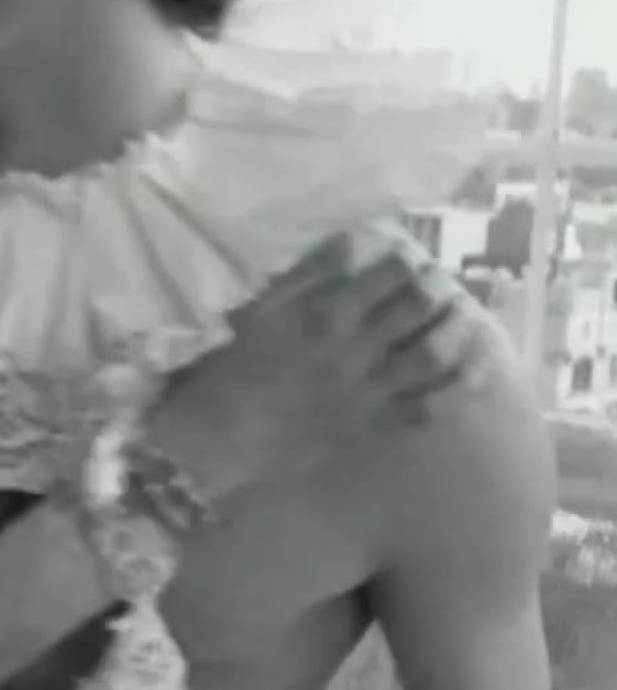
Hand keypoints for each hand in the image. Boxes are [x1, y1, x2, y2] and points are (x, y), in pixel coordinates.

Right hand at [139, 230, 494, 510]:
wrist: (219, 440)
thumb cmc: (230, 370)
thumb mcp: (259, 313)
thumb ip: (304, 280)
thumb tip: (349, 249)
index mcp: (322, 315)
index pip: (386, 274)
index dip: (406, 263)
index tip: (409, 261)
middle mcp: (352, 349)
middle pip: (417, 307)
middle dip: (436, 289)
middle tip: (438, 285)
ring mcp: (366, 391)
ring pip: (431, 353)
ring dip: (454, 330)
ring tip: (462, 317)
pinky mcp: (370, 426)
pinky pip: (426, 406)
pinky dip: (454, 387)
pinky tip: (470, 371)